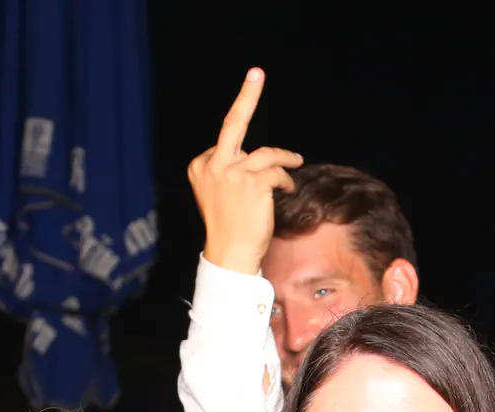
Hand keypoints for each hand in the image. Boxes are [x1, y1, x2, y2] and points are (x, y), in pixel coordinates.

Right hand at [186, 68, 302, 275]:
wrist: (230, 255)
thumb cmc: (228, 225)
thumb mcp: (218, 194)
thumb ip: (228, 171)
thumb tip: (255, 157)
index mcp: (199, 165)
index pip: (226, 145)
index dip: (243, 155)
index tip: (249, 167)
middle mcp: (212, 164)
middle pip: (233, 123)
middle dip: (247, 96)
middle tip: (257, 73)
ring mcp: (232, 172)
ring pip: (266, 154)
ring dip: (285, 159)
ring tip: (296, 162)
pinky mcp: (253, 183)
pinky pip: (277, 172)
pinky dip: (285, 178)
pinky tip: (286, 190)